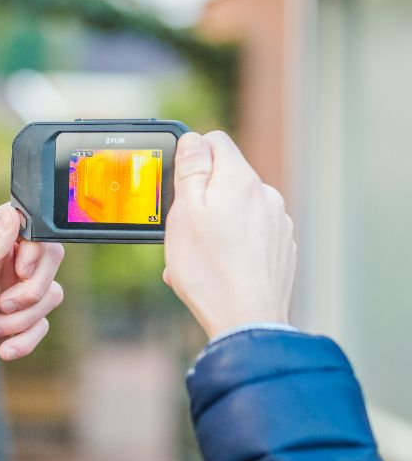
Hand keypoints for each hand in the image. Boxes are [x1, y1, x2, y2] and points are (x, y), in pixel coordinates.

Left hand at [0, 204, 63, 390]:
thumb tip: (11, 212)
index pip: (27, 223)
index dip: (33, 247)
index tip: (21, 271)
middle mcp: (0, 260)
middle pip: (48, 257)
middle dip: (33, 288)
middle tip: (5, 304)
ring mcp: (11, 288)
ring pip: (49, 292)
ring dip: (23, 319)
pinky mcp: (19, 316)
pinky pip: (43, 322)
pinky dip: (25, 338)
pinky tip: (2, 347)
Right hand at [163, 131, 295, 338]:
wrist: (247, 321)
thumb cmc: (209, 270)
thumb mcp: (184, 213)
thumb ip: (191, 169)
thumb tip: (193, 139)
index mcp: (241, 180)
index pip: (214, 141)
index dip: (191, 157)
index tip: (179, 184)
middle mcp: (266, 196)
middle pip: (226, 177)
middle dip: (202, 196)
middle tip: (183, 229)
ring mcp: (279, 224)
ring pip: (238, 208)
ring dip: (217, 223)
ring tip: (199, 257)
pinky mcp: (282, 249)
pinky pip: (251, 234)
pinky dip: (234, 244)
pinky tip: (219, 269)